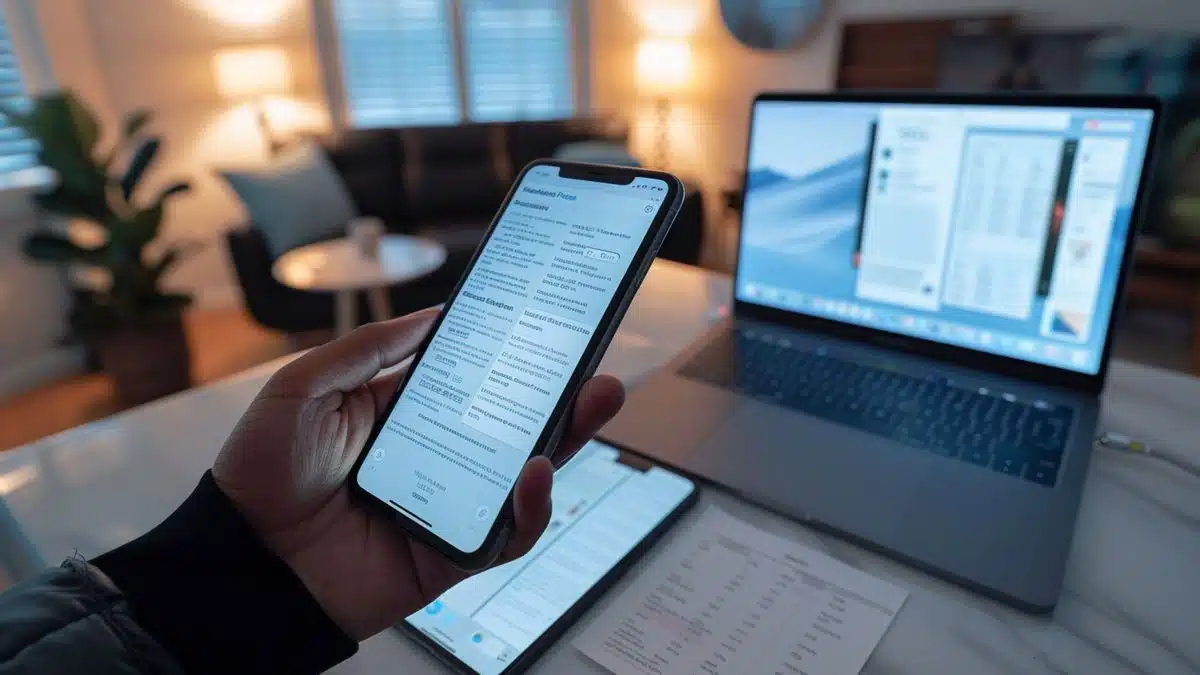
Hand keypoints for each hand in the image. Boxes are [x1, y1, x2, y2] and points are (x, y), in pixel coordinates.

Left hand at [212, 308, 624, 639]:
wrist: (243, 561)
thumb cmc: (261, 472)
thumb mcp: (305, 385)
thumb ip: (370, 349)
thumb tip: (436, 314)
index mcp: (405, 411)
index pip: (474, 377)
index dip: (510, 352)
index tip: (546, 322)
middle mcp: (436, 454)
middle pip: (514, 421)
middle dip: (562, 392)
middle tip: (596, 363)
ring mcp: (449, 503)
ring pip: (525, 472)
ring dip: (568, 437)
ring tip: (594, 401)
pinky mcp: (453, 552)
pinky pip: (507, 533)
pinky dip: (531, 507)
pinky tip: (534, 473)